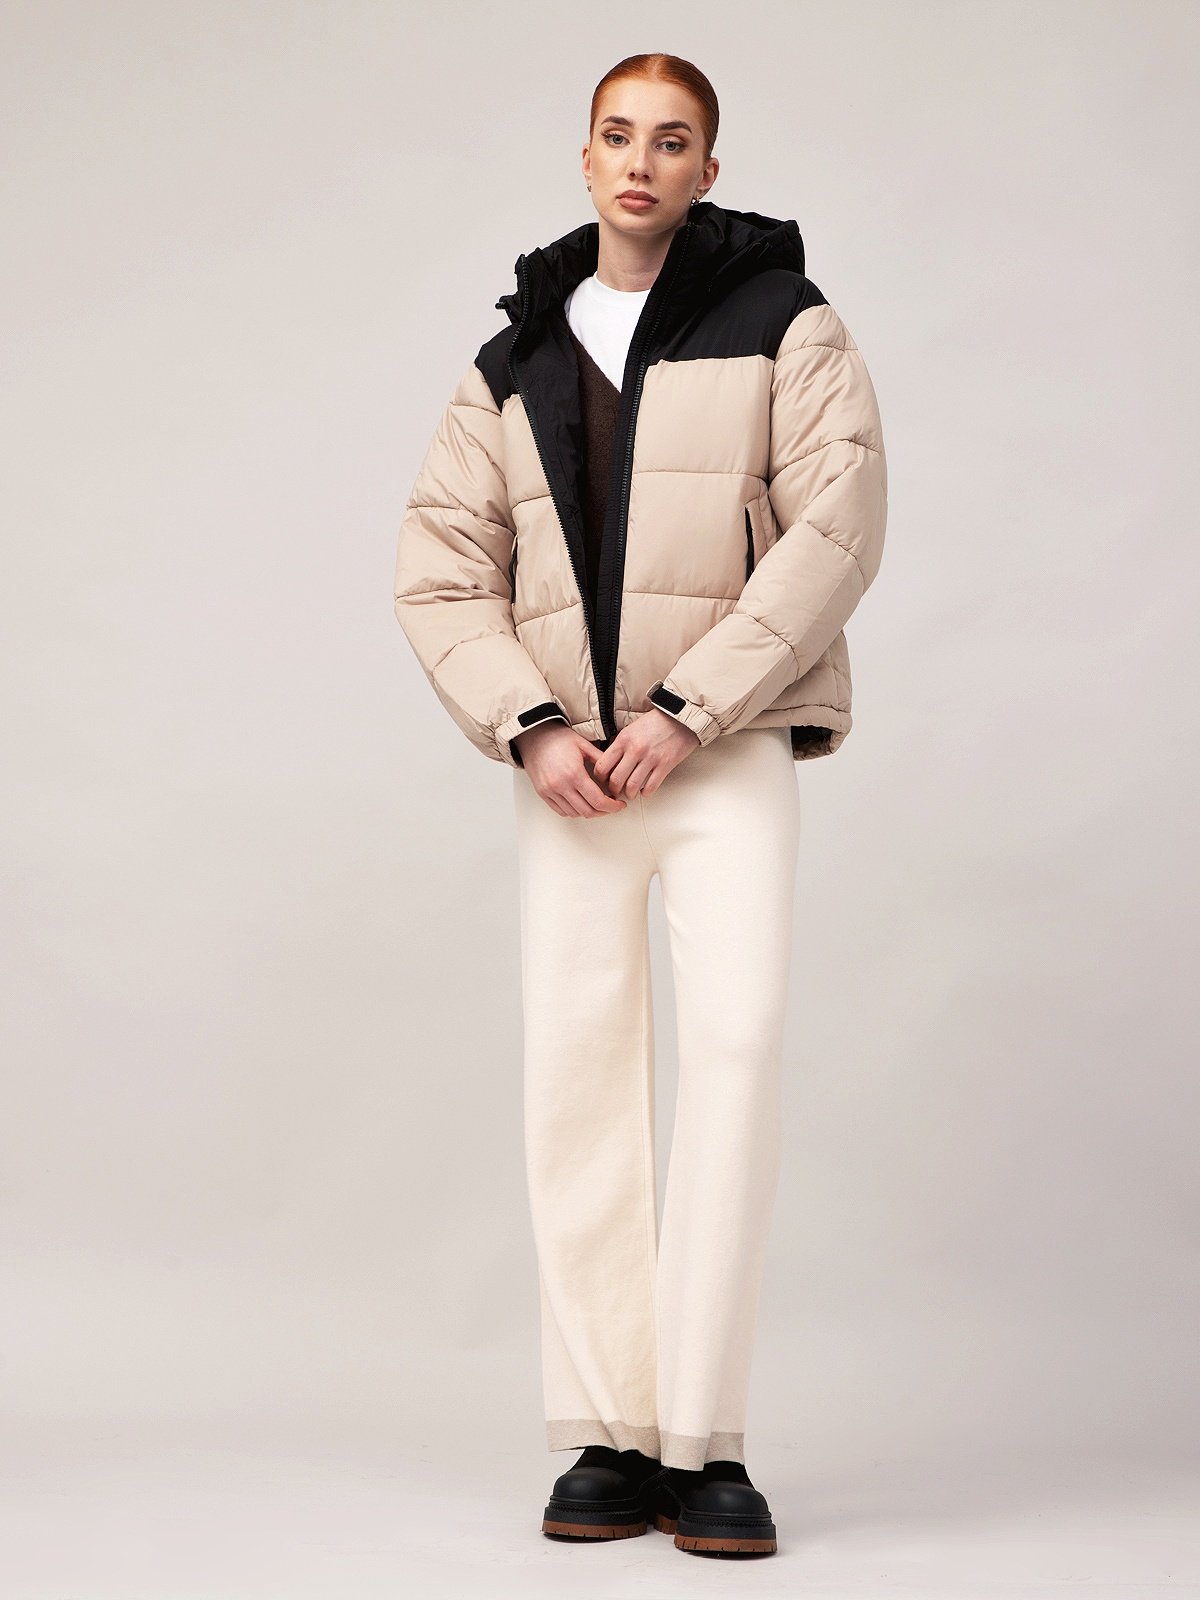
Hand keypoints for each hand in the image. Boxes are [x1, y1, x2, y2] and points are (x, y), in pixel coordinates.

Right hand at [513, 722, 628, 817]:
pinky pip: (561, 811)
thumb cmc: (558, 738)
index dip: (612, 806)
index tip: (619, 804)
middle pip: (587, 811)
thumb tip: (617, 771)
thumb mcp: (584, 745)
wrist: (534, 736)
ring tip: (597, 804)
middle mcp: (561, 785)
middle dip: (603, 812)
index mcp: (574, 773)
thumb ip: (601, 760)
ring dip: (589, 812)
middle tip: (611, 806)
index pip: (598, 800)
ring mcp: (550, 791)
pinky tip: (581, 804)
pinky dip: (574, 811)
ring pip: (574, 813)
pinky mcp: (543, 793)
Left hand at [592, 706, 700, 799]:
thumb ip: (620, 744)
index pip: (602, 765)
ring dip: (630, 794)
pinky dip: (646, 793)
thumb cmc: (657, 722)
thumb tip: (610, 762)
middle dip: (613, 790)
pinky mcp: (665, 765)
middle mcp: (635, 749)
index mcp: (623, 739)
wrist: (681, 717)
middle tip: (615, 791)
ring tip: (630, 793)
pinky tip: (645, 791)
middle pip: (615, 780)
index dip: (600, 777)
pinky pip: (651, 786)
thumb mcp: (631, 728)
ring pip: (632, 786)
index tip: (603, 781)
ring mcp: (651, 758)